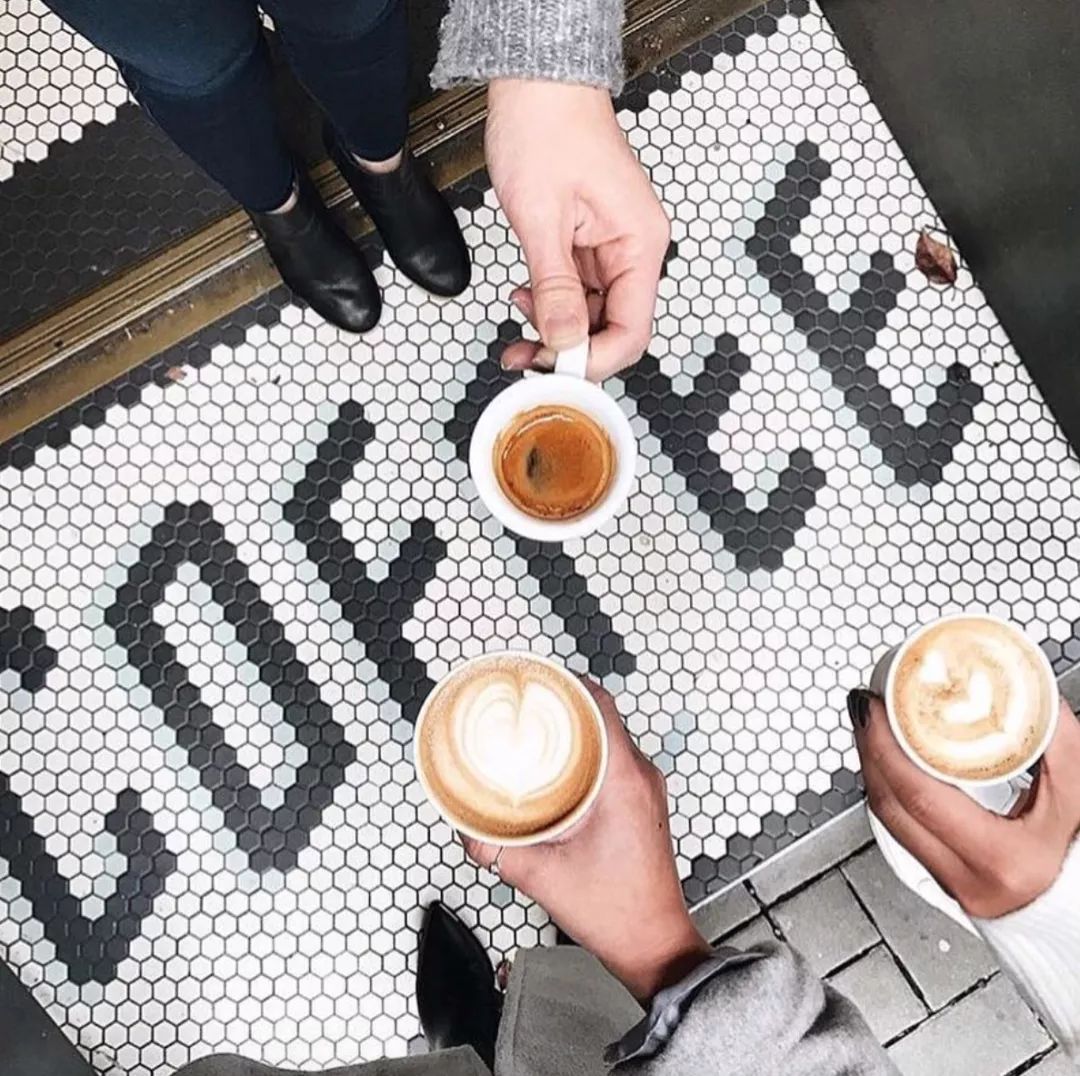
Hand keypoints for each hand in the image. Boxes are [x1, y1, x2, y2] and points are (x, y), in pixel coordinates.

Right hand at [462, 679, 709, 1001]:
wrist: (655, 945)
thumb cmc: (616, 913)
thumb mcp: (541, 877)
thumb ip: (496, 850)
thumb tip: (465, 828)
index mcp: (624, 780)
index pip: (601, 704)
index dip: (567, 682)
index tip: (537, 678)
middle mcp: (642, 775)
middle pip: (603, 715)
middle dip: (562, 705)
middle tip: (525, 706)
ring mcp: (647, 789)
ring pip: (610, 737)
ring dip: (576, 731)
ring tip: (536, 734)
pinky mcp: (644, 803)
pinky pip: (616, 759)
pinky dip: (587, 753)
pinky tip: (558, 769)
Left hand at [485, 79, 668, 380]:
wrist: (536, 84)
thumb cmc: (545, 128)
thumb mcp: (542, 219)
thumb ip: (555, 288)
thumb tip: (564, 341)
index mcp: (639, 244)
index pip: (631, 330)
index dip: (594, 361)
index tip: (556, 372)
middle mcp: (634, 249)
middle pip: (613, 327)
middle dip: (568, 348)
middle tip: (524, 355)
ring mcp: (613, 247)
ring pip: (592, 313)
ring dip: (555, 326)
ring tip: (518, 322)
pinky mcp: (591, 243)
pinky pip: (578, 290)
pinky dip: (551, 302)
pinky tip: (525, 297)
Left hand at [850, 689, 1079, 917]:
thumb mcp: (1077, 802)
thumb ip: (1059, 748)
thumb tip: (1036, 696)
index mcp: (1000, 860)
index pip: (919, 795)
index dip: (886, 746)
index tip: (876, 708)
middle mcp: (967, 878)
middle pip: (891, 806)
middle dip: (871, 749)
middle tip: (868, 707)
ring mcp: (952, 884)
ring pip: (889, 820)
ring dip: (875, 769)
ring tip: (874, 727)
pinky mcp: (945, 882)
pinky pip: (902, 830)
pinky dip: (892, 791)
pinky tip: (891, 765)